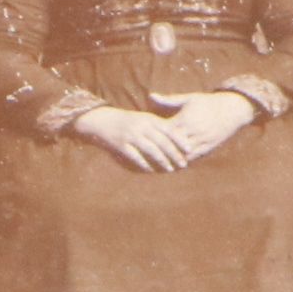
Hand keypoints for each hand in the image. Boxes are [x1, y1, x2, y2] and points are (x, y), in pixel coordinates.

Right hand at [73, 104, 196, 170]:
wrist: (102, 121)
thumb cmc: (127, 122)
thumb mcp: (143, 119)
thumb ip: (158, 127)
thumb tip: (176, 136)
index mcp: (149, 119)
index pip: (168, 129)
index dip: (180, 140)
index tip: (190, 149)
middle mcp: (142, 126)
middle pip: (162, 141)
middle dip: (174, 153)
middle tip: (184, 164)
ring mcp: (131, 135)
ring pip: (150, 149)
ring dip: (162, 161)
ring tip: (170, 169)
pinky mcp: (122, 144)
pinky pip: (135, 156)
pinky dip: (144, 164)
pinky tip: (151, 171)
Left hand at [146, 88, 260, 161]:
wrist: (233, 110)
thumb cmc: (208, 102)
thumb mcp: (189, 98)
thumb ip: (169, 100)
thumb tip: (151, 96)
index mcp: (185, 118)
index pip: (164, 131)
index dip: (153, 136)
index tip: (141, 139)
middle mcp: (192, 132)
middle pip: (170, 146)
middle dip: (157, 151)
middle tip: (142, 157)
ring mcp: (200, 142)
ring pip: (179, 156)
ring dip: (168, 162)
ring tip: (154, 167)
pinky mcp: (206, 149)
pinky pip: (191, 159)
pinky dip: (180, 164)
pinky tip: (171, 167)